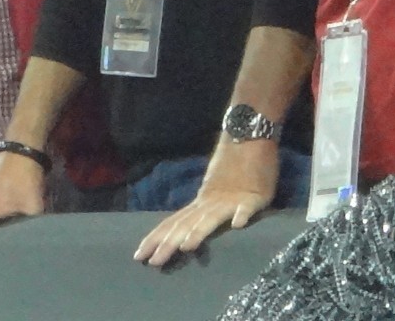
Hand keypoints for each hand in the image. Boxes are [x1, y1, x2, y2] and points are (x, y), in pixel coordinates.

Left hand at [133, 137, 278, 267]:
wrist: (249, 132)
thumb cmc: (235, 160)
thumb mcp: (214, 185)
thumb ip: (205, 206)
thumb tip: (185, 228)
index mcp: (203, 201)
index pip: (176, 222)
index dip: (158, 238)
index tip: (139, 256)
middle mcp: (212, 202)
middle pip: (188, 224)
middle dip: (170, 242)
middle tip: (154, 262)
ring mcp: (232, 199)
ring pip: (213, 217)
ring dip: (200, 231)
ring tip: (187, 246)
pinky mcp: (255, 196)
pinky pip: (249, 206)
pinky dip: (242, 213)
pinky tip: (237, 224)